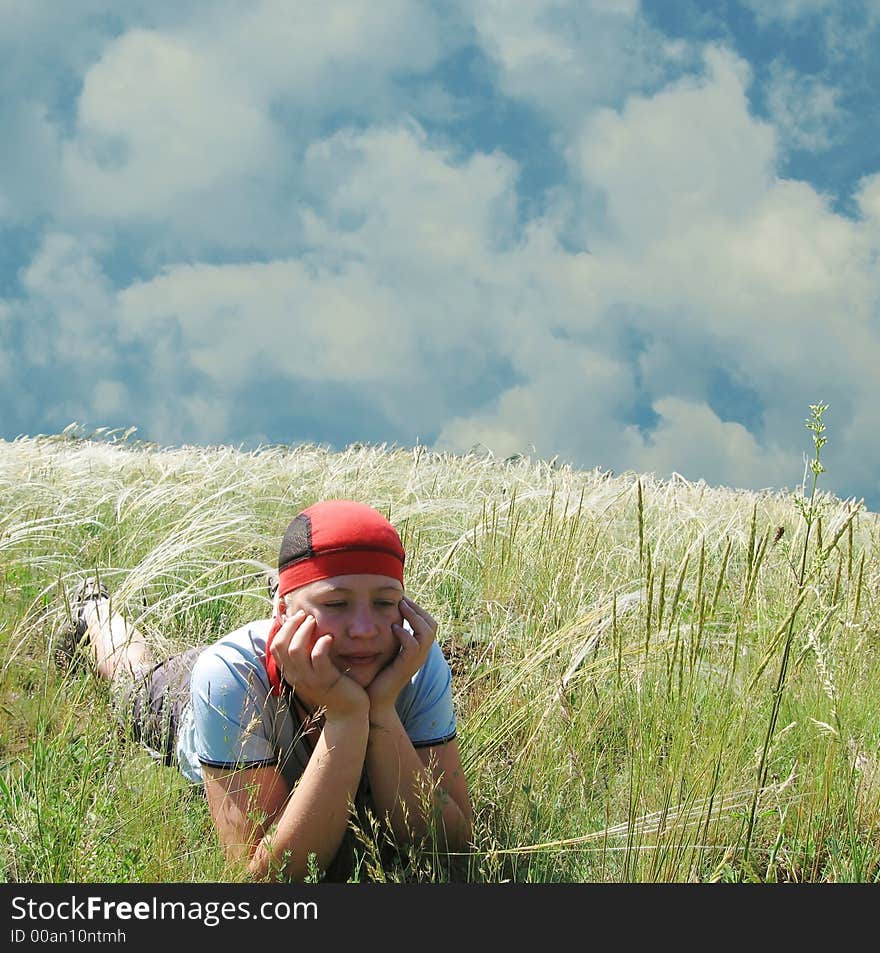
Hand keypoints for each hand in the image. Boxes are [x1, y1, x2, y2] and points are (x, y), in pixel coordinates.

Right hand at [270, 609, 368, 719]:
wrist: (347, 714)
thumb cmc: (333, 689)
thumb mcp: (314, 672)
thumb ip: (307, 656)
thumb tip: (303, 632)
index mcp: (291, 673)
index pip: (275, 647)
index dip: (283, 628)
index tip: (297, 616)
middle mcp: (295, 676)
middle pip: (280, 645)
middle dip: (291, 625)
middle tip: (305, 615)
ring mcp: (309, 679)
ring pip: (295, 650)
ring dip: (304, 631)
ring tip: (314, 621)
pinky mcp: (326, 680)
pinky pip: (318, 657)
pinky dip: (321, 644)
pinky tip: (328, 638)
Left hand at [366, 596, 436, 714]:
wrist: (374, 701)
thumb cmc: (377, 675)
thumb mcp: (386, 650)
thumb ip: (390, 634)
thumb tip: (384, 614)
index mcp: (418, 649)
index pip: (428, 623)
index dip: (418, 609)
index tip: (402, 598)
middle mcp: (420, 654)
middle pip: (432, 625)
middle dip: (418, 609)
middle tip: (402, 599)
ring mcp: (415, 661)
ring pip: (426, 633)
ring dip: (414, 617)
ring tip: (400, 607)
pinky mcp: (406, 667)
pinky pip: (413, 646)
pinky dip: (405, 634)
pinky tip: (394, 627)